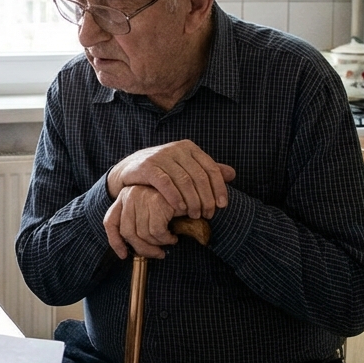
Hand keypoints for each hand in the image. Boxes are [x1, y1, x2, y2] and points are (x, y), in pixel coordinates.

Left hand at [104, 185, 178, 259]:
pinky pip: (156, 232)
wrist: (190, 194)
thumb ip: (135, 225)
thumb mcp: (148, 213)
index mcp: (123, 196)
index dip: (115, 242)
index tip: (123, 255)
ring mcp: (141, 196)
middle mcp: (129, 194)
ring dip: (158, 244)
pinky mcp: (156, 201)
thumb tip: (125, 252)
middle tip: (157, 254)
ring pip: (143, 234)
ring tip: (168, 240)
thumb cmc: (169, 207)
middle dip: (143, 249)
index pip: (110, 222)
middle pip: (127, 232)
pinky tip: (173, 237)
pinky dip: (166, 239)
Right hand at [107, 140, 236, 219]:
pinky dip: (175, 197)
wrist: (131, 168)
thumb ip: (206, 170)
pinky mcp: (148, 166)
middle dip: (206, 198)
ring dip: (192, 201)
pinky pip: (165, 183)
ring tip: (195, 215)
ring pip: (184, 181)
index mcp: (189, 147)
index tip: (222, 206)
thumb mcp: (185, 167)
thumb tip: (232, 174)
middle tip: (208, 215)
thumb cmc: (163, 170)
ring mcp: (161, 156)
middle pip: (198, 176)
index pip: (211, 168)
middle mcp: (176, 148)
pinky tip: (180, 209)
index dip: (219, 188)